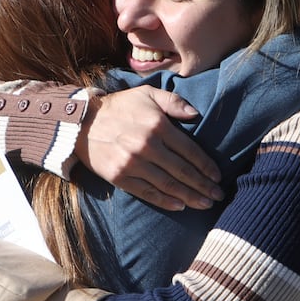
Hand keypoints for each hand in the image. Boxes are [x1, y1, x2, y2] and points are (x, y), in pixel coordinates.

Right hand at [75, 85, 222, 210]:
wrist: (81, 122)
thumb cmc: (119, 106)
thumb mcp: (147, 94)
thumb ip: (173, 102)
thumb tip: (196, 114)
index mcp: (157, 126)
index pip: (190, 150)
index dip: (206, 165)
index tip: (218, 176)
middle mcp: (147, 146)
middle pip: (182, 171)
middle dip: (203, 185)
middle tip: (218, 195)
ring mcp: (133, 164)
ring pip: (168, 185)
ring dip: (190, 196)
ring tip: (205, 204)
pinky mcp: (120, 177)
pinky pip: (148, 193)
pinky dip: (166, 201)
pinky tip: (180, 206)